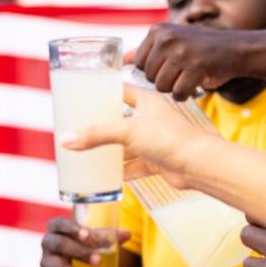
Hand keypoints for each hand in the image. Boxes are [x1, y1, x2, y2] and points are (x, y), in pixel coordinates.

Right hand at [38, 215, 127, 266]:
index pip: (59, 224)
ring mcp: (46, 264)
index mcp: (57, 229)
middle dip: (80, 252)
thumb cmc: (80, 248)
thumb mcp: (91, 240)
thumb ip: (106, 236)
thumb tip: (127, 234)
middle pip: (59, 245)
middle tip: (99, 260)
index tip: (88, 234)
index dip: (72, 228)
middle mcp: (48, 244)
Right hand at [61, 82, 212, 183]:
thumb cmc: (170, 138)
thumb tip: (65, 140)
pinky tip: (107, 175)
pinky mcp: (158, 161)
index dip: (104, 92)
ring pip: (127, 145)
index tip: (84, 96)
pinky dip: (122, 171)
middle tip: (80, 128)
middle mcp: (152, 119)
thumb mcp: (127, 131)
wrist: (200, 164)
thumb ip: (96, 135)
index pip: (121, 90)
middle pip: (121, 120)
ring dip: (111, 151)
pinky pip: (135, 166)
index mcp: (147, 101)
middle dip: (102, 126)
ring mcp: (155, 141)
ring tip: (87, 153)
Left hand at [127, 24, 253, 100]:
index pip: (140, 64)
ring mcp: (181, 51)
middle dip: (164, 81)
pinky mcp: (196, 66)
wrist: (236, 49)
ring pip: (162, 87)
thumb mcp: (172, 42)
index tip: (170, 66)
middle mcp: (167, 38)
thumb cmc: (200, 48)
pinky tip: (194, 86)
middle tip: (182, 72)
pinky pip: (178, 93)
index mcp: (158, 31)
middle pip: (150, 77)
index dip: (154, 71)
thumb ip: (147, 51)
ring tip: (187, 78)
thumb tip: (122, 61)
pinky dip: (185, 95)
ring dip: (174, 89)